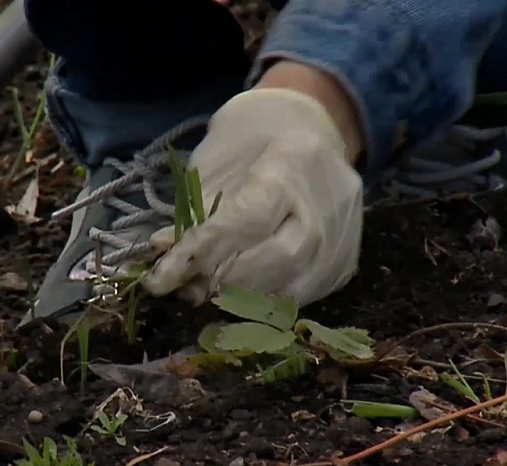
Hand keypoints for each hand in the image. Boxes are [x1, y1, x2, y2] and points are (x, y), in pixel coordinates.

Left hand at [142, 87, 364, 306]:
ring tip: (205, 292)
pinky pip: (303, 294)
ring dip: (241, 297)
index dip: (202, 253)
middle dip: (223, 280)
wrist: (307, 124)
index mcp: (294, 159)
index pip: (248, 219)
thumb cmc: (250, 139)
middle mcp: (330, 199)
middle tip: (186, 288)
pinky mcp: (346, 261)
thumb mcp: (215, 162)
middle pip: (279, 257)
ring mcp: (345, 233)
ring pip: (293, 285)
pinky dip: (264, 299)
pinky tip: (237, 292)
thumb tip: (164, 258)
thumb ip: (193, 212)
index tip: (160, 278)